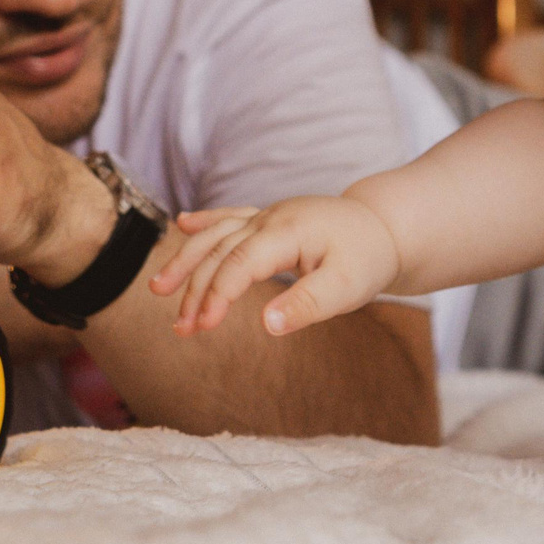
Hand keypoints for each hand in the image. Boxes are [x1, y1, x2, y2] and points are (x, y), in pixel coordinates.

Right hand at [148, 196, 401, 338]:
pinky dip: (205, 222)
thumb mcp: (348, 288)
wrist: (385, 227)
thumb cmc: (368, 258)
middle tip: (180, 329)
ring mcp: (268, 215)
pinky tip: (182, 225)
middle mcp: (271, 218)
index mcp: (287, 232)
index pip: (239, 263)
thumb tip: (268, 326)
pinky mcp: (270, 219)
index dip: (216, 295)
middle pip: (220, 252)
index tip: (202, 327)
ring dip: (187, 260)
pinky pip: (230, 216)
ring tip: (158, 288)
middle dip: (195, 289)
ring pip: (216, 233)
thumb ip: (308, 305)